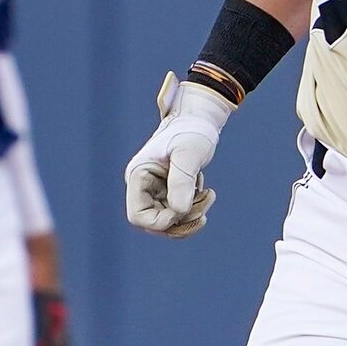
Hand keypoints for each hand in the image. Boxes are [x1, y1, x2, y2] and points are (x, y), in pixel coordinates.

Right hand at [125, 72, 233, 236]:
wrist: (198, 121)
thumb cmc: (190, 131)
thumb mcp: (188, 153)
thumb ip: (182, 180)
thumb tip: (180, 211)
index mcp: (138, 176)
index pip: (139, 217)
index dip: (162, 222)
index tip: (185, 208)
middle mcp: (142, 187)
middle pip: (155, 224)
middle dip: (182, 221)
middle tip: (204, 202)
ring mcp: (155, 191)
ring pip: (169, 222)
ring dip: (191, 217)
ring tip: (208, 196)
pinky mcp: (168, 192)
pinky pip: (179, 214)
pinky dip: (195, 210)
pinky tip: (206, 193)